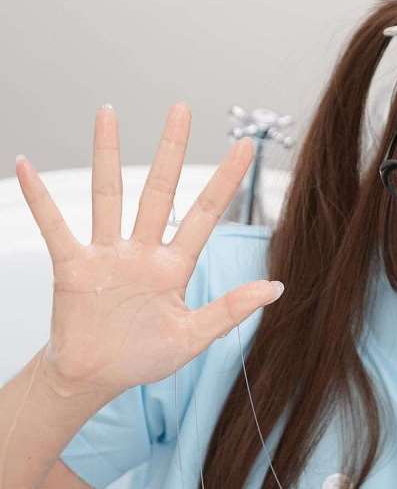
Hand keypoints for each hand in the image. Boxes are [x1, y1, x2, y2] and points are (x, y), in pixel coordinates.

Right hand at [15, 102, 283, 399]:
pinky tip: (27, 167)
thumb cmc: (141, 358)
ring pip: (109, 195)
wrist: (93, 379)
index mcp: (173, 267)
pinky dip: (39, 198)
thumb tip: (277, 288)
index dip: (224, 181)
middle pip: (159, 191)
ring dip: (107, 155)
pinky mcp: (73, 266)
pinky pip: (55, 226)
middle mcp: (141, 251)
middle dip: (171, 150)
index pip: (204, 214)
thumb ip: (231, 311)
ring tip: (107, 113)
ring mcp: (106, 255)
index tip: (244, 146)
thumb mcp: (193, 337)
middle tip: (182, 108)